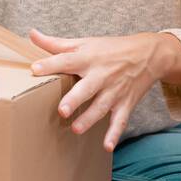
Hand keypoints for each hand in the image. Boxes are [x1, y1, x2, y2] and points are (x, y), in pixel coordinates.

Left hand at [26, 29, 170, 152]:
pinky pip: (120, 120)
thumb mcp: (85, 42)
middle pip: (87, 88)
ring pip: (101, 106)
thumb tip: (32, 34)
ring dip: (89, 119)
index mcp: (89, 58)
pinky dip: (115, 133)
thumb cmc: (111, 49)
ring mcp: (114, 91)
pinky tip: (107, 146)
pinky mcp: (126, 103)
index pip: (67, 60)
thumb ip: (56, 43)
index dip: (50, 64)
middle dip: (75, 99)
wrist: (149, 54)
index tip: (34, 69)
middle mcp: (102, 75)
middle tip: (62, 110)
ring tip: (76, 129)